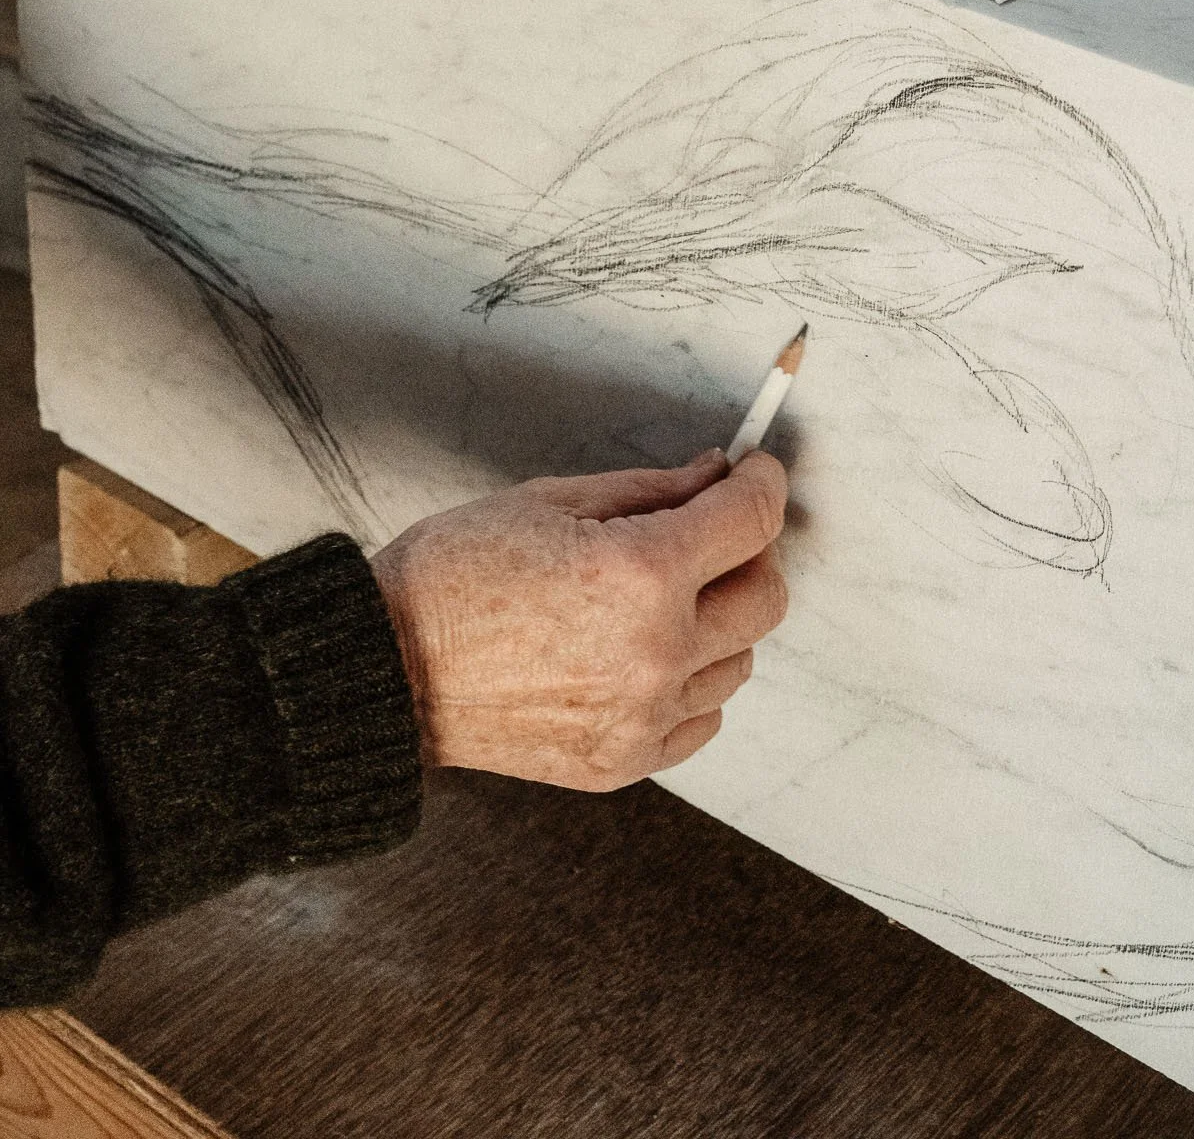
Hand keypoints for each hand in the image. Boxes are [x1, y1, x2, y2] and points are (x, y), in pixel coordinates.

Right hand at [370, 451, 788, 790]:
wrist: (387, 671)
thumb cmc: (454, 575)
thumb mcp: (552, 501)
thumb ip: (651, 491)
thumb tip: (715, 476)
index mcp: (640, 575)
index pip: (751, 522)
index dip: (762, 484)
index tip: (754, 472)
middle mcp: (656, 652)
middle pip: (765, 598)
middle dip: (748, 552)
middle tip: (710, 532)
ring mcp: (642, 716)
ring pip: (739, 661)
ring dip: (719, 620)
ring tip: (661, 597)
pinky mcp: (624, 761)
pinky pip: (701, 718)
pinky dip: (691, 682)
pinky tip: (645, 652)